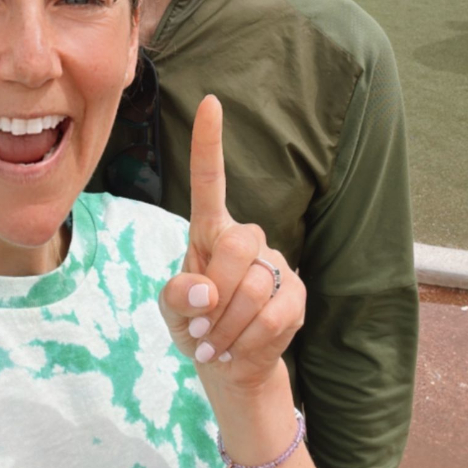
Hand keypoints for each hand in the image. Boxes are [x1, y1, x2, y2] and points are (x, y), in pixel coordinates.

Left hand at [159, 96, 304, 393]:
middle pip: (236, 245)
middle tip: (198, 326)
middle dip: (213, 294)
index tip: (210, 101)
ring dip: (223, 329)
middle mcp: (246, 238)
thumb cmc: (195, 325)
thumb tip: (205, 292)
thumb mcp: (171, 312)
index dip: (210, 142)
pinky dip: (244, 343)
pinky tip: (236, 349)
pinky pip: (271, 318)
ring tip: (214, 343)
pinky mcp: (297, 295)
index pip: (210, 179)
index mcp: (211, 230)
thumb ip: (176, 296)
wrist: (229, 366)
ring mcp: (276, 265)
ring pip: (251, 288)